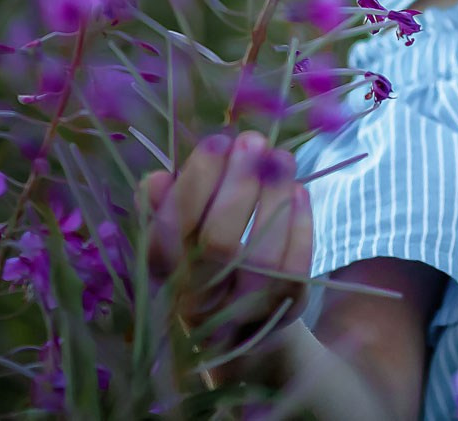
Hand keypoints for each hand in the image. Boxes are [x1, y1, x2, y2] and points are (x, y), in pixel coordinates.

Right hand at [136, 129, 312, 373]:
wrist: (240, 318)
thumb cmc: (200, 255)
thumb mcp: (175, 230)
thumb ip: (163, 203)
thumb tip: (158, 180)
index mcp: (166, 273)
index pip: (172, 229)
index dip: (196, 182)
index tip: (217, 141)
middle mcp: (200, 300)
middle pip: (219, 243)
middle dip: (239, 184)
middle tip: (253, 141)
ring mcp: (244, 310)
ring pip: (261, 257)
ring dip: (273, 198)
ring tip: (281, 158)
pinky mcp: (285, 309)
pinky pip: (294, 267)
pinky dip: (299, 225)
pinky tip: (298, 191)